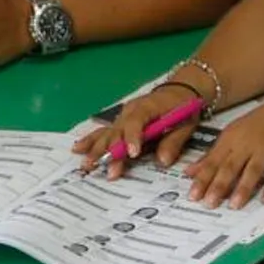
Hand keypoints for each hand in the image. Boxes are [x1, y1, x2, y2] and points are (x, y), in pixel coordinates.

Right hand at [73, 83, 203, 177]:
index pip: (136, 121)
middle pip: (117, 132)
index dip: (133, 137)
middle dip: (112, 152)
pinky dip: (90, 140)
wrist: (177, 91)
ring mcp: (121, 117)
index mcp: (147, 107)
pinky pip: (103, 131)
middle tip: (109, 171)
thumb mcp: (186, 123)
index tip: (132, 154)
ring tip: (87, 164)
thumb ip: (173, 141)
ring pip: (107, 133)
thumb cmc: (183, 107)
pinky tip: (78, 149)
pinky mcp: (118, 122)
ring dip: (96, 150)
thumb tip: (162, 161)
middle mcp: (129, 111)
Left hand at [182, 100, 263, 207]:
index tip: (193, 196)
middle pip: (230, 167)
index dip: (202, 179)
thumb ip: (211, 156)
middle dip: (219, 186)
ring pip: (252, 171)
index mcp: (229, 141)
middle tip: (209, 203)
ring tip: (234, 205)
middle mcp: (245, 146)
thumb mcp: (229, 136)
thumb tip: (189, 172)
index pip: (212, 162)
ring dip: (243, 188)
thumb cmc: (253, 127)